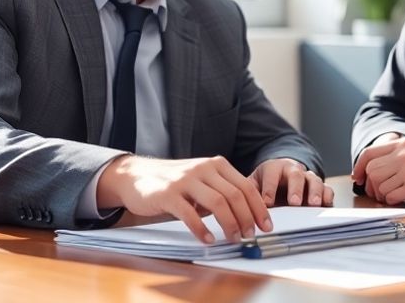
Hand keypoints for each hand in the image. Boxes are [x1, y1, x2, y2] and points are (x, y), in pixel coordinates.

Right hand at [96, 155, 272, 243]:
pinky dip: (202, 229)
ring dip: (229, 224)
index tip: (266, 226)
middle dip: (247, 218)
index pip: (245, 186)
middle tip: (250, 235)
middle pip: (235, 195)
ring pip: (217, 203)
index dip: (259, 208)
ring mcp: (185, 180)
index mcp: (216, 164)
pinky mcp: (168, 194)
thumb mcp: (202, 180)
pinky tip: (209, 239)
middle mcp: (203, 168)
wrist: (138, 176)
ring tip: (233, 239)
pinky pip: (190, 214)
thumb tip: (248, 215)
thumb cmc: (175, 182)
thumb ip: (222, 190)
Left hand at [250, 158, 333, 206]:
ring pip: (314, 180)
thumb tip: (242, 210)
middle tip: (294, 202)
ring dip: (314, 192)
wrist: (281, 175)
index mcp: (274, 168)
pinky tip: (325, 206)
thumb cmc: (266, 183)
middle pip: (296, 175)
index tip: (267, 203)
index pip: (272, 175)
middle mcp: (293, 170)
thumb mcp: (254, 184)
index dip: (269, 188)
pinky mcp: (320, 188)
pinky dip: (327, 197)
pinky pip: (327, 189)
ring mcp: (308, 178)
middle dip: (295, 189)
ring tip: (313, 204)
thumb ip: (249, 193)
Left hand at [351, 135, 404, 205]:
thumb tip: (368, 171)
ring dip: (382, 195)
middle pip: (371, 171)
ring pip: (379, 185)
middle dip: (370, 185)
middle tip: (377, 192)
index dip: (358, 167)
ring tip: (393, 196)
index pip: (369, 153)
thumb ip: (395, 157)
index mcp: (403, 144)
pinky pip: (390, 197)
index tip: (357, 177)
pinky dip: (392, 201)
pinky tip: (402, 199)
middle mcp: (404, 154)